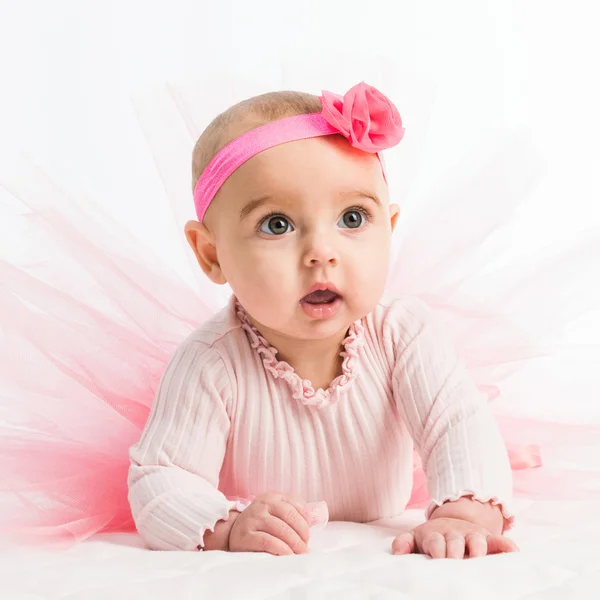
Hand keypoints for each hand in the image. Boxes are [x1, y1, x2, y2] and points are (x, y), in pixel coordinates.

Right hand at [228, 492, 309, 555]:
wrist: (232, 532)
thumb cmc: (261, 524)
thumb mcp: (275, 513)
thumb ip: (293, 512)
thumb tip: (318, 519)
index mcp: (273, 496)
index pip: (297, 505)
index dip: (306, 521)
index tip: (308, 535)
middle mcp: (263, 504)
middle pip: (290, 515)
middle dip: (302, 533)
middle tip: (306, 548)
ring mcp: (253, 518)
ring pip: (281, 529)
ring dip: (295, 544)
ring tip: (300, 554)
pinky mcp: (245, 535)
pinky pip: (268, 542)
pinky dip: (282, 550)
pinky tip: (288, 556)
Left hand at [392, 517, 518, 558]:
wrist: (450, 522)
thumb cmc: (432, 538)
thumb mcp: (415, 537)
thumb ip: (404, 542)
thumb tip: (397, 552)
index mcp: (436, 535)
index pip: (435, 542)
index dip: (437, 550)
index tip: (437, 560)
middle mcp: (455, 534)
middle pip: (456, 541)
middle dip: (456, 551)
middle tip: (456, 562)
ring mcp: (472, 535)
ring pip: (478, 540)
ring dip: (479, 548)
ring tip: (479, 558)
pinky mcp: (488, 539)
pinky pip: (499, 541)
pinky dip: (506, 545)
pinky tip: (514, 552)